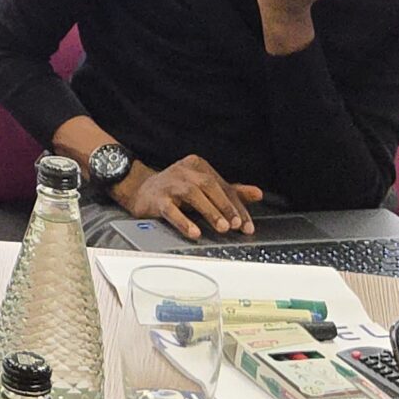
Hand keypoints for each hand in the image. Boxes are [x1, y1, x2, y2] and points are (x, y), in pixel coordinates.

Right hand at [117, 154, 264, 240]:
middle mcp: (184, 170)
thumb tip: (258, 193)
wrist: (140, 190)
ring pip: (193, 194)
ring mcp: (169, 183)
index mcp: (198, 166)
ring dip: (210, 212)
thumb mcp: (203, 188)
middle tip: (236, 225)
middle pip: (209, 186)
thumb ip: (230, 191)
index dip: (237, 206)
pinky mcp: (157, 198)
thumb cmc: (176, 190)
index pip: (222, 185)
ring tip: (222, 228)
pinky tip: (194, 232)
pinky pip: (171, 210)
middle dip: (225, 206)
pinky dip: (184, 221)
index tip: (246, 224)